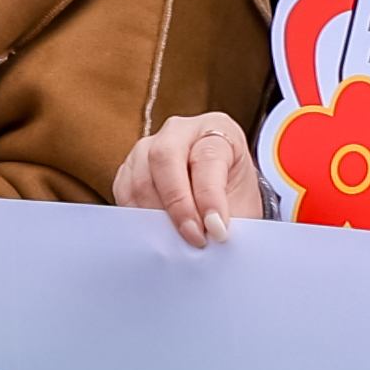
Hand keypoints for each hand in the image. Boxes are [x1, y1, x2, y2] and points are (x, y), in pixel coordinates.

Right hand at [114, 112, 261, 248]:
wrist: (220, 197)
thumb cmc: (234, 195)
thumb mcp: (244, 203)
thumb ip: (230, 217)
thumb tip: (213, 237)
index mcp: (218, 129)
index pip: (207, 158)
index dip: (210, 197)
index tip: (217, 230)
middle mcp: (179, 131)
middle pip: (164, 157)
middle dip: (178, 203)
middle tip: (194, 237)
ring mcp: (148, 146)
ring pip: (140, 177)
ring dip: (157, 215)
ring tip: (178, 241)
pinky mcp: (129, 168)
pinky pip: (124, 191)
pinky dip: (138, 216)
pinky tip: (158, 233)